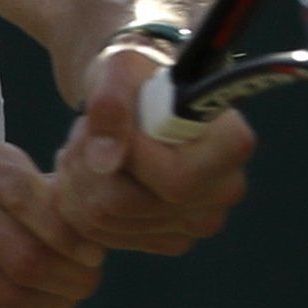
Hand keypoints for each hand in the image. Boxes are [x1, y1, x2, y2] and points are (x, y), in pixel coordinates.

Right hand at [0, 142, 104, 307]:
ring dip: (48, 305)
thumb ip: (53, 198)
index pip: (37, 203)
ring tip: (65, 304)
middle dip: (68, 280)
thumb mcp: (7, 189)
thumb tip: (106, 221)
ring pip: (8, 289)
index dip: (73, 238)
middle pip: (27, 255)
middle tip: (86, 289)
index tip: (95, 258)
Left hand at [54, 43, 254, 254]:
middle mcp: (223, 191)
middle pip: (131, 205)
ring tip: (84, 146)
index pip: (176, 180)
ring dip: (77, 180)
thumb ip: (111, 104)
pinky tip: (90, 172)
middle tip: (82, 131)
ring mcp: (197, 223)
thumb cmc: (138, 76)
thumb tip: (103, 161)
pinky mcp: (169, 239)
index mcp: (230, 144)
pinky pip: (104, 235)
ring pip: (108, 221)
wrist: (140, 99)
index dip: (133, 157)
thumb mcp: (120, 68)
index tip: (121, 124)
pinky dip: (80, 202)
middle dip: (88, 166)